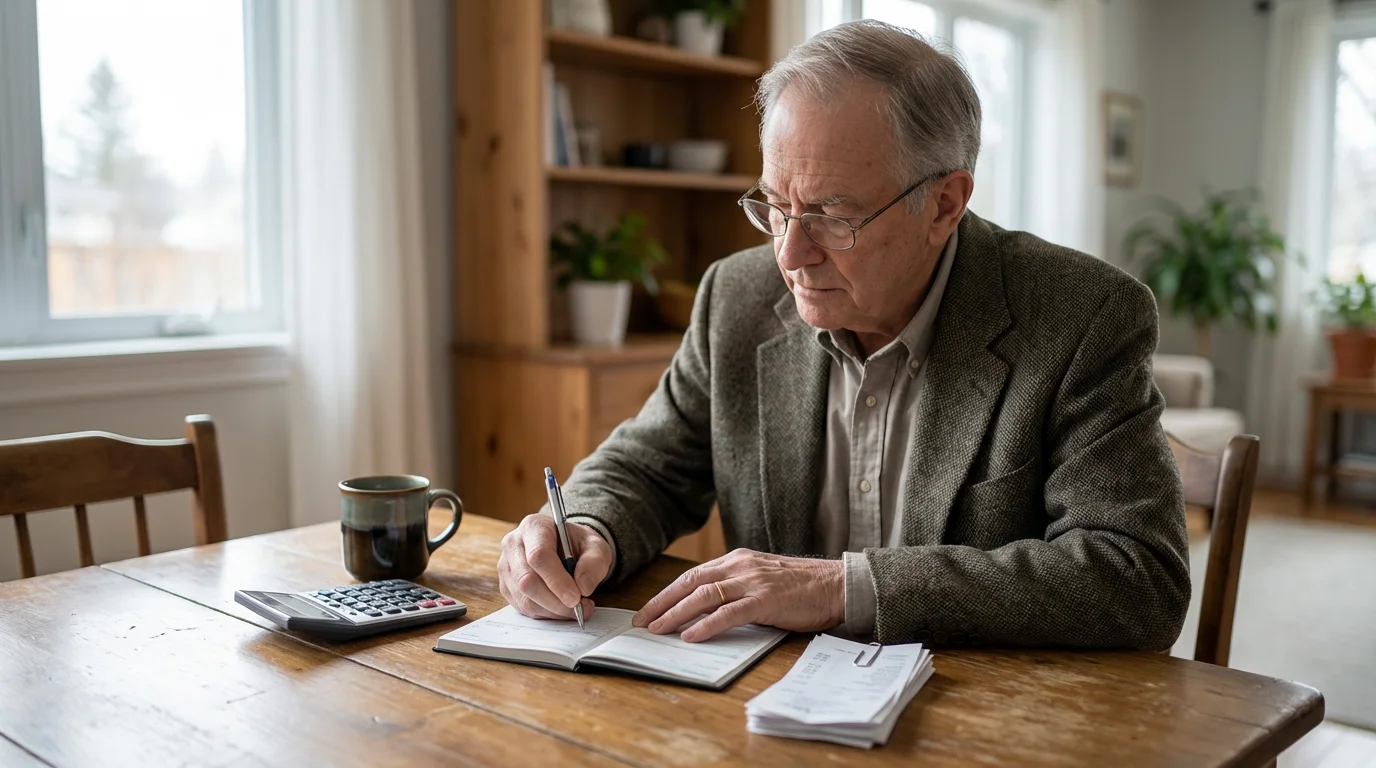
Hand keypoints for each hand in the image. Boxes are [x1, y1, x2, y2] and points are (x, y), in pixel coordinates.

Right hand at [498, 514, 612, 619]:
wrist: (565, 547)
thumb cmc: (578, 545)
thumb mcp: (596, 546)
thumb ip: (594, 562)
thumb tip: (583, 587)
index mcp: (534, 527)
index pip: (538, 556)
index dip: (556, 580)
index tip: (575, 597)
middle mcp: (513, 545)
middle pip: (527, 580)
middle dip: (556, 601)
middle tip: (580, 608)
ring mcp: (506, 567)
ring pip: (524, 598)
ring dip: (553, 611)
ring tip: (576, 609)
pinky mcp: (506, 586)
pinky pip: (523, 607)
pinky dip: (545, 614)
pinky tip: (561, 608)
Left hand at [632, 549, 844, 641]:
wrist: (836, 585)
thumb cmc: (801, 588)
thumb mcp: (762, 580)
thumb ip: (736, 589)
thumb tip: (706, 612)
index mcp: (738, 560)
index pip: (693, 576)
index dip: (668, 593)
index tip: (649, 609)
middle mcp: (741, 566)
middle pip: (690, 583)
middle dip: (662, 603)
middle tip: (641, 621)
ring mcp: (752, 582)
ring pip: (703, 596)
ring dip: (676, 614)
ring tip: (658, 629)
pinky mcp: (765, 600)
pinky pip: (728, 613)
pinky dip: (706, 625)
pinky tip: (690, 636)